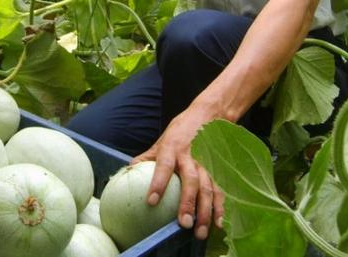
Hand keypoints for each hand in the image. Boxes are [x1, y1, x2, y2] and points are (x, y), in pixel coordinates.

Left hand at [131, 108, 224, 239]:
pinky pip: (220, 191)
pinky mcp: (218, 170)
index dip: (158, 184)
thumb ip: (147, 157)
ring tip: (200, 231)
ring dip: (205, 211)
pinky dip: (220, 208)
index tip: (151, 202)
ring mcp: (207, 163)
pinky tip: (218, 224)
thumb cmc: (179, 132)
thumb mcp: (161, 141)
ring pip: (208, 189)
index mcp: (172, 148)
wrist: (208, 115)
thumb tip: (127, 171)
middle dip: (188, 203)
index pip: (163, 166)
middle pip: (191, 181)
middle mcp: (191, 156)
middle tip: (183, 223)